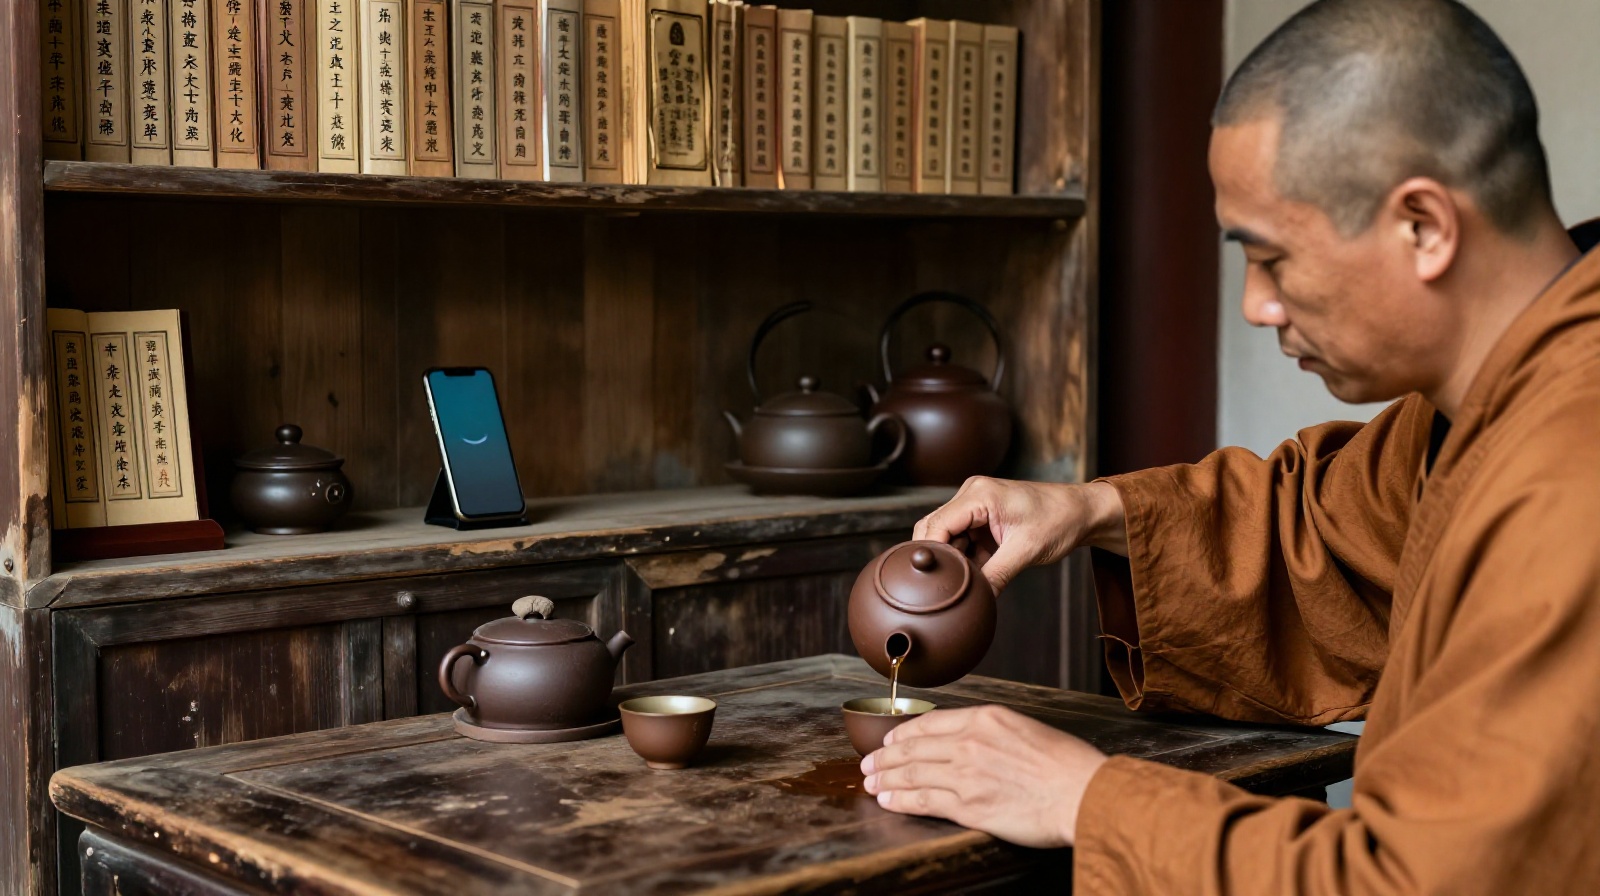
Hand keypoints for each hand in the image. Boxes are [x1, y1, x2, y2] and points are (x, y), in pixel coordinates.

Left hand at [860, 705, 1108, 847]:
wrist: (1082, 792)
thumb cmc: (1067, 764)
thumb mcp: (1027, 729)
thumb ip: (994, 732)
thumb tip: (975, 741)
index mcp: (985, 718)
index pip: (930, 722)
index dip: (903, 733)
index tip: (890, 740)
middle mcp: (970, 742)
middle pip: (913, 747)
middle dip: (884, 757)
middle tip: (869, 763)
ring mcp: (966, 773)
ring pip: (912, 773)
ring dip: (885, 778)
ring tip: (871, 783)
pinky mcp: (968, 805)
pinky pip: (923, 800)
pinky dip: (900, 799)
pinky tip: (888, 800)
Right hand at [914, 478, 1127, 592]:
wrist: (1083, 511)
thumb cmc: (1060, 520)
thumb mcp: (1026, 552)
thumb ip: (995, 576)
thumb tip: (975, 602)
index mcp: (979, 494)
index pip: (936, 525)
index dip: (932, 555)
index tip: (933, 582)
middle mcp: (971, 494)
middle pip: (934, 528)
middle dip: (939, 558)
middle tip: (946, 586)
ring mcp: (975, 504)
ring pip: (946, 535)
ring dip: (953, 559)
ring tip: (965, 581)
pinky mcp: (982, 516)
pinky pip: (961, 538)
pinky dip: (965, 557)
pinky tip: (975, 573)